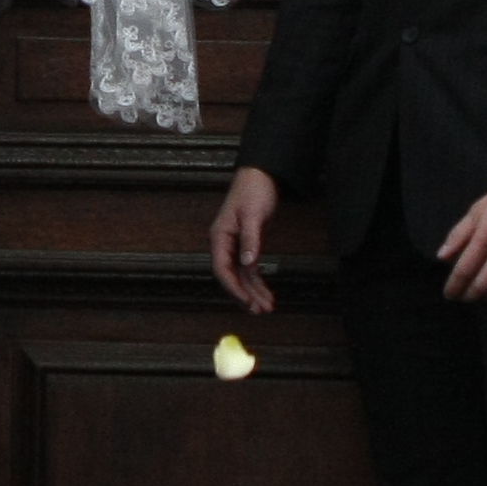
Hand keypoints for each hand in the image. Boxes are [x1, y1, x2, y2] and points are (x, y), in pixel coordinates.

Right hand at [209, 167, 278, 314]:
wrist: (261, 175)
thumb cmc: (253, 190)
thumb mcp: (253, 215)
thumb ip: (250, 241)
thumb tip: (248, 264)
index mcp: (220, 236)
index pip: (222, 269)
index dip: (233, 287)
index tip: (246, 301)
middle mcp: (225, 244)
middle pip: (231, 276)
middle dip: (245, 295)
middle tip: (259, 310)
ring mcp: (235, 246)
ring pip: (242, 276)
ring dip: (253, 292)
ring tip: (267, 308)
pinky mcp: (247, 245)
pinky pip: (250, 269)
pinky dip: (258, 282)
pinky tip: (266, 294)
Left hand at [440, 182, 486, 301]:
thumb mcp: (476, 211)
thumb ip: (458, 235)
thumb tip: (441, 257)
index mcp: (484, 236)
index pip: (464, 269)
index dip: (455, 285)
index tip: (448, 294)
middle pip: (481, 283)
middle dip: (468, 295)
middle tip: (461, 298)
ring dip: (486, 296)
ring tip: (477, 296)